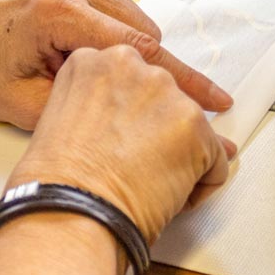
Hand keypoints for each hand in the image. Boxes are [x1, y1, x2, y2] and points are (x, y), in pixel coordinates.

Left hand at [0, 0, 231, 129]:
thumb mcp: (27, 106)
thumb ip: (88, 106)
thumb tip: (137, 118)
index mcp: (58, 11)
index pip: (140, 49)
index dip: (180, 81)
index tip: (213, 100)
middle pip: (144, 32)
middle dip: (144, 71)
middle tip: (121, 100)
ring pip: (135, 19)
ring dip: (125, 50)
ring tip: (82, 69)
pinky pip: (119, 6)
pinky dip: (114, 31)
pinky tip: (81, 48)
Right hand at [5, 45, 236, 246]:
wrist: (70, 213)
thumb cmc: (58, 184)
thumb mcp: (62, 121)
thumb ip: (96, 106)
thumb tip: (127, 125)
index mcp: (93, 61)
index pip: (134, 81)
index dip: (133, 119)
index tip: (128, 140)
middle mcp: (132, 66)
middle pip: (167, 101)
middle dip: (161, 135)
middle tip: (139, 168)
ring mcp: (166, 92)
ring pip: (195, 130)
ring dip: (181, 159)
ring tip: (149, 186)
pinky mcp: (194, 124)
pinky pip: (216, 162)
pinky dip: (201, 185)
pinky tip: (170, 198)